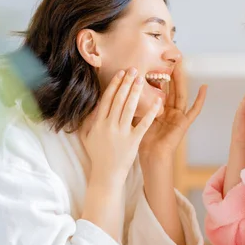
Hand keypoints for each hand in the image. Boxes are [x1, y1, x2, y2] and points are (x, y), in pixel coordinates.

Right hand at [80, 68, 160, 183]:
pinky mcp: (133, 141)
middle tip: (133, 69)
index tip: (121, 73)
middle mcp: (109, 125)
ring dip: (135, 91)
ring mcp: (121, 133)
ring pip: (129, 107)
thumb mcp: (87, 136)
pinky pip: (143, 124)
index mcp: (98, 123)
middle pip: (118, 99)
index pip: (107, 99)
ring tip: (141, 79)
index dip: (114, 85)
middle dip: (126, 83)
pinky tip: (156, 101)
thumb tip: (93, 104)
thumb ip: (89, 120)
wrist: (106, 174)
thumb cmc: (97, 155)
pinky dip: (150, 112)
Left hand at [138, 62, 206, 165]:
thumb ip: (135, 105)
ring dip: (182, 80)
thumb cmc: (141, 141)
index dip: (158, 76)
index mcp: (158, 110)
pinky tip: (205, 87)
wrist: (150, 157)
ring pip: (180, 94)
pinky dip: (200, 99)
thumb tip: (122, 90)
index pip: (159, 90)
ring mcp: (178, 116)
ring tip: (182, 65)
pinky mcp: (184, 123)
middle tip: (170, 58)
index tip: (155, 61)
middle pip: (171, 88)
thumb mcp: (136, 118)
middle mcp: (169, 111)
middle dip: (170, 74)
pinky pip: (195, 110)